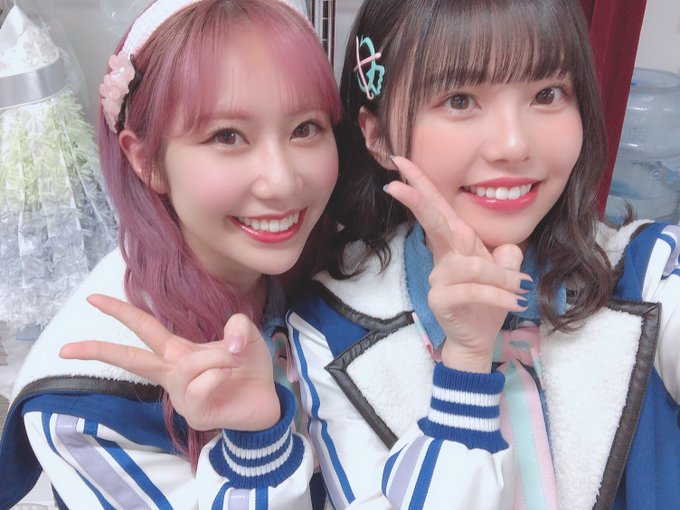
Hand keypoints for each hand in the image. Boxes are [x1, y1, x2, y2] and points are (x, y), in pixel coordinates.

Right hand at [60, 294, 279, 431]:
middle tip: (66, 347)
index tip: (92, 299)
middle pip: (131, 358)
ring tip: (234, 361)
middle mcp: (172, 372)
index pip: (144, 328)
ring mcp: (180, 395)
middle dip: (100, 349)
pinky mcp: (194, 413)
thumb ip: (236, 325)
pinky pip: (203, 383)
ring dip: (216, 357)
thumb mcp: (246, 335)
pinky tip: (230, 379)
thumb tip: (227, 341)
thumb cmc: (248, 367)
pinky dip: (222, 374)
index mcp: (178, 351)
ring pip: (187, 365)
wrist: (266, 400)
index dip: (120, 311)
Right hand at [385, 156, 530, 371]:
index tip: (401, 161)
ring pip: (471, 265)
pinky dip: (498, 295)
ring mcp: (439, 279)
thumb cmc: (488, 302)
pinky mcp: (441, 299)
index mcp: (457, 244)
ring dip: (501, 276)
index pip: (438, 209)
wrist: (480, 338)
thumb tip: (508, 251)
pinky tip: (514, 301)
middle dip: (417, 199)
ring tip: (520, 288)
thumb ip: (507, 255)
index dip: (421, 185)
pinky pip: (472, 290)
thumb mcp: (505, 273)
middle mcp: (444, 257)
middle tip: (395, 183)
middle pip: (433, 222)